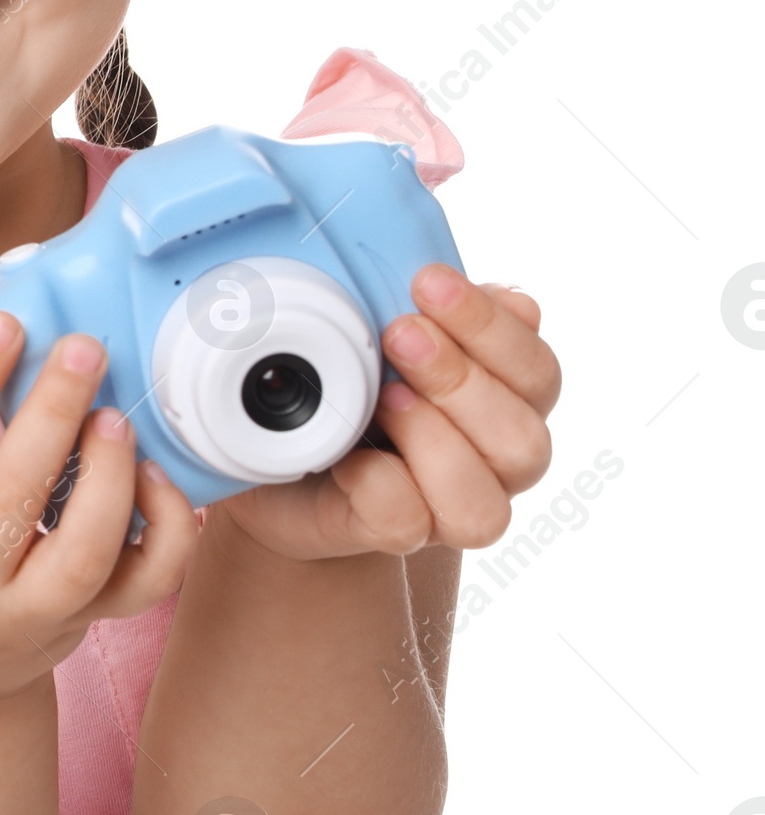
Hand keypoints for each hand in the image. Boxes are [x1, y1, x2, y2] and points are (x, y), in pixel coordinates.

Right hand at [0, 296, 198, 702]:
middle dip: (50, 420)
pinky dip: (165, 532)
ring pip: (82, 559)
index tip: (4, 322)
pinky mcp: (88, 625)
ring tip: (116, 416)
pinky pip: (143, 588)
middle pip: (9, 504)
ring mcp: (32, 615)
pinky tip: (157, 474)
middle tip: (82, 348)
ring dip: (109, 480)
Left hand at [212, 264, 560, 562]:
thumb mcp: (378, 325)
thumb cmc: (345, 377)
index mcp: (504, 396)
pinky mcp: (394, 534)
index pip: (535, 368)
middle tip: (400, 333)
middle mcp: (492, 460)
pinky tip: (345, 453)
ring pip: (485, 502)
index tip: (429, 281)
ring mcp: (447, 507)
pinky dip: (377, 482)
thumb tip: (509, 295)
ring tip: (382, 396)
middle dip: (461, 378)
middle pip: (526, 439)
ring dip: (432, 437)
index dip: (492, 326)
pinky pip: (407, 521)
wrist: (280, 453)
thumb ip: (436, 308)